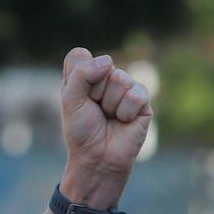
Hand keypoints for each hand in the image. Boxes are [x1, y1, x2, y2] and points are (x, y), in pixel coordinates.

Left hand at [58, 47, 150, 206]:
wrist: (98, 158)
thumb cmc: (82, 131)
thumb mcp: (70, 100)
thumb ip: (81, 73)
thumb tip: (108, 61)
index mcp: (84, 75)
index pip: (80, 55)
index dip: (77, 76)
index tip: (76, 98)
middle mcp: (106, 78)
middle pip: (103, 66)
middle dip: (95, 93)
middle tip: (96, 111)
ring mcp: (126, 88)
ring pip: (120, 79)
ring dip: (111, 104)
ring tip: (110, 117)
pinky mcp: (143, 101)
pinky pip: (136, 94)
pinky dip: (126, 111)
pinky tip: (124, 121)